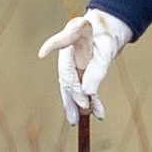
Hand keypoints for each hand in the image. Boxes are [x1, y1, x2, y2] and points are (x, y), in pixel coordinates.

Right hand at [37, 8, 130, 124]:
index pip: (62, 40)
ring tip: (74, 121)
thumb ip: (97, 69)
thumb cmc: (105, 33)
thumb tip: (88, 93)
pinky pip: (81, 88)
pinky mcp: (78, 71)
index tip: (43, 52)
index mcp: (74, 33)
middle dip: (71, 95)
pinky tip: (98, 114)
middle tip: (77, 112)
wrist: (107, 30)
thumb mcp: (106, 50)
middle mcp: (68, 50)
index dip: (52, 45)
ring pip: (70, 86)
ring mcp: (71, 62)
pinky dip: (90, 101)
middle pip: (66, 75)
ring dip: (75, 104)